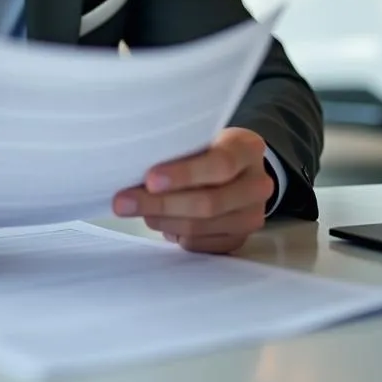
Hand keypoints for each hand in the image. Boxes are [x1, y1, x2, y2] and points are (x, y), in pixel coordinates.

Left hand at [112, 127, 272, 253]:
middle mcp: (258, 184)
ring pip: (202, 226)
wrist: (238, 169)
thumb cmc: (209, 148)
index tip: (149, 179)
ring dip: (163, 221)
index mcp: (248, 148)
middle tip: (123, 203)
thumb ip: (180, 149)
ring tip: (139, 212)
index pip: (220, 163)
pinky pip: (203, 244)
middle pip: (209, 202)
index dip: (183, 174)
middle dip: (161, 204)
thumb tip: (133, 167)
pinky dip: (177, 234)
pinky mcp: (240, 238)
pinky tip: (162, 223)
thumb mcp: (202, 137)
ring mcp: (252, 215)